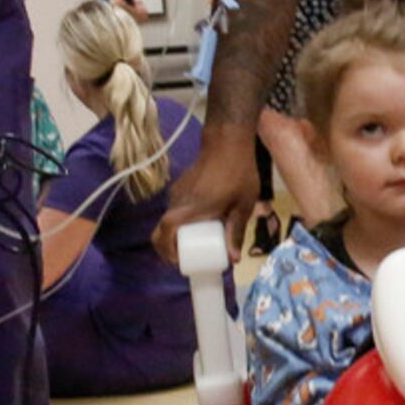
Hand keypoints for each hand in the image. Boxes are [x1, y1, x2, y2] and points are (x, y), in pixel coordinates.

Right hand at [154, 127, 259, 263]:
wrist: (228, 141)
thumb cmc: (239, 173)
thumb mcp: (243, 205)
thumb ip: (236, 232)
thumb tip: (233, 260)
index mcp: (191, 208)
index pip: (166, 231)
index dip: (166, 250)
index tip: (178, 263)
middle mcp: (178, 201)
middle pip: (161, 230)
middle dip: (166, 249)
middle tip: (184, 260)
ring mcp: (177, 192)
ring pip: (167, 220)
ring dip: (173, 235)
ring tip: (192, 246)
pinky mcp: (180, 186)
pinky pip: (174, 209)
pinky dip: (178, 222)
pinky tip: (196, 226)